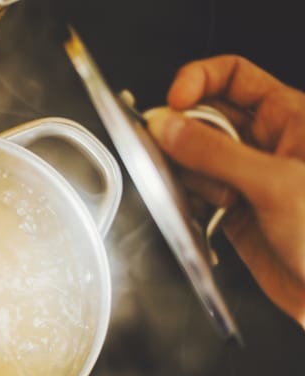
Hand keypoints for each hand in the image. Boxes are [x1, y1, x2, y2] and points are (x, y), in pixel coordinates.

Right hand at [146, 55, 304, 326]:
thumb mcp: (275, 185)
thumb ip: (215, 153)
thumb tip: (167, 127)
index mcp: (291, 119)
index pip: (233, 76)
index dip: (197, 81)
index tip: (172, 104)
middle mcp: (266, 144)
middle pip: (204, 117)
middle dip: (183, 134)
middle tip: (171, 152)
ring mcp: (247, 178)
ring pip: (194, 158)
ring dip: (187, 175)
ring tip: (208, 197)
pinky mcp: (232, 211)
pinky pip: (194, 194)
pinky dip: (187, 203)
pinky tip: (203, 214)